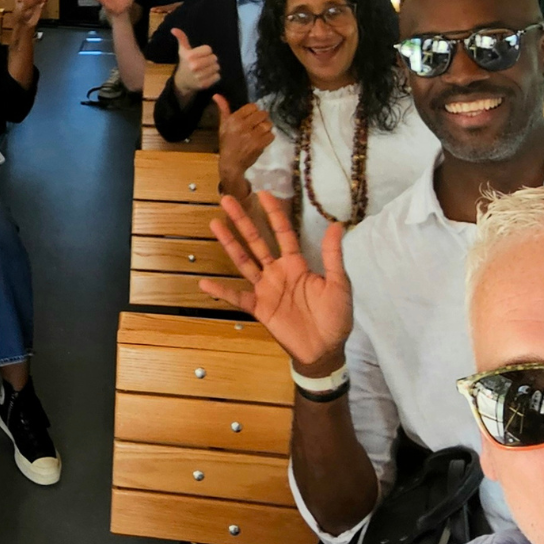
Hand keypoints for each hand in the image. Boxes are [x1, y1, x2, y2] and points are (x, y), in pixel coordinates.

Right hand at [170, 27, 220, 94]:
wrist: (182, 82)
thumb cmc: (185, 63)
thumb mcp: (183, 51)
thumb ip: (181, 39)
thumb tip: (174, 29)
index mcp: (189, 56)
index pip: (209, 49)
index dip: (205, 52)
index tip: (199, 55)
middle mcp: (194, 66)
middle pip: (214, 58)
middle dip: (210, 60)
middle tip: (204, 63)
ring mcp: (199, 76)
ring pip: (217, 67)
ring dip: (213, 68)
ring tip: (205, 69)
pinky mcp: (204, 84)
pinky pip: (217, 76)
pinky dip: (214, 76)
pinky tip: (207, 76)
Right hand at [203, 192, 352, 371]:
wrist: (325, 349)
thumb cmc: (336, 317)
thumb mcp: (339, 284)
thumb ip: (333, 256)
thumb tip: (336, 225)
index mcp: (296, 264)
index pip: (282, 233)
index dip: (273, 214)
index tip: (264, 193)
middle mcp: (277, 272)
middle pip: (256, 241)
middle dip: (242, 221)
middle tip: (227, 200)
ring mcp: (265, 289)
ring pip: (243, 261)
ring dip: (229, 244)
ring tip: (214, 224)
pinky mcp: (259, 308)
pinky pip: (237, 297)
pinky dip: (221, 291)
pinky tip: (204, 283)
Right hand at [213, 95, 273, 193]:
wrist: (231, 163)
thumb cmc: (227, 143)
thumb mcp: (223, 126)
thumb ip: (223, 109)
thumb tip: (216, 95)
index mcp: (234, 120)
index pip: (252, 106)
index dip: (254, 111)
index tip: (251, 117)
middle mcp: (243, 126)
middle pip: (262, 114)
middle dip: (261, 118)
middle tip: (257, 124)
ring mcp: (252, 136)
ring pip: (268, 124)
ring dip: (266, 128)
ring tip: (260, 132)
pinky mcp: (260, 145)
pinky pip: (271, 135)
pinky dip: (268, 137)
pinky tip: (262, 139)